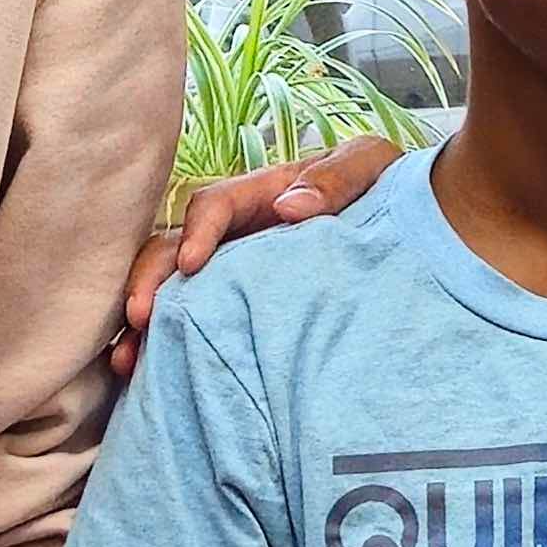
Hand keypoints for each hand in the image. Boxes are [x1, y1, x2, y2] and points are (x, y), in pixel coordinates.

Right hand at [111, 137, 409, 375]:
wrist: (418, 225)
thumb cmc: (389, 189)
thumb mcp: (371, 168)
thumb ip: (337, 179)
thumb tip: (291, 208)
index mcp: (262, 195)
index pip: (213, 204)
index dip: (198, 231)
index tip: (192, 265)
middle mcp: (236, 233)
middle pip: (172, 249)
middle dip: (148, 280)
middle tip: (139, 319)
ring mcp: (232, 272)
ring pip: (170, 290)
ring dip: (143, 322)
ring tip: (128, 362)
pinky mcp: (238, 310)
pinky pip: (193, 323)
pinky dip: (164, 345)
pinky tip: (148, 378)